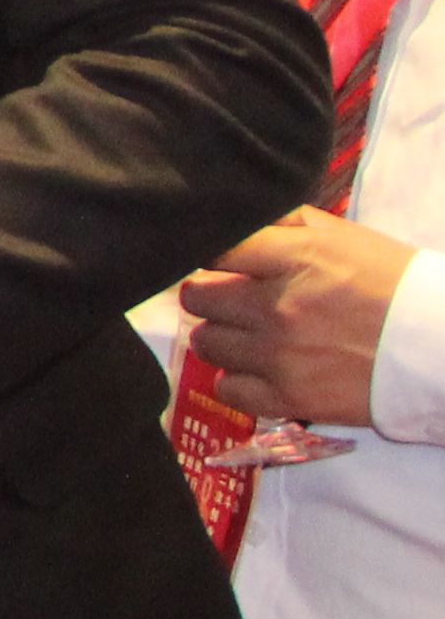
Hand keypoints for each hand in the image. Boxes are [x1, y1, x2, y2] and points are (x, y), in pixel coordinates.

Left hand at [182, 208, 417, 428]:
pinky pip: (228, 390)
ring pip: (207, 344)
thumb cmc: (391, 285)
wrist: (440, 346)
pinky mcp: (291, 399)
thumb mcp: (341, 237)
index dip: (206, 253)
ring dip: (224, 338)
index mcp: (296, 259)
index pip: (213, 248)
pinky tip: (261, 370)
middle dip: (212, 296)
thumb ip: (282, 223)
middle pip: (197, 299)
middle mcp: (280, 308)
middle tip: (234, 300)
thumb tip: (230, 219)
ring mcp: (282, 357)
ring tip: (252, 335)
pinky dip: (239, 381)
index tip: (215, 261)